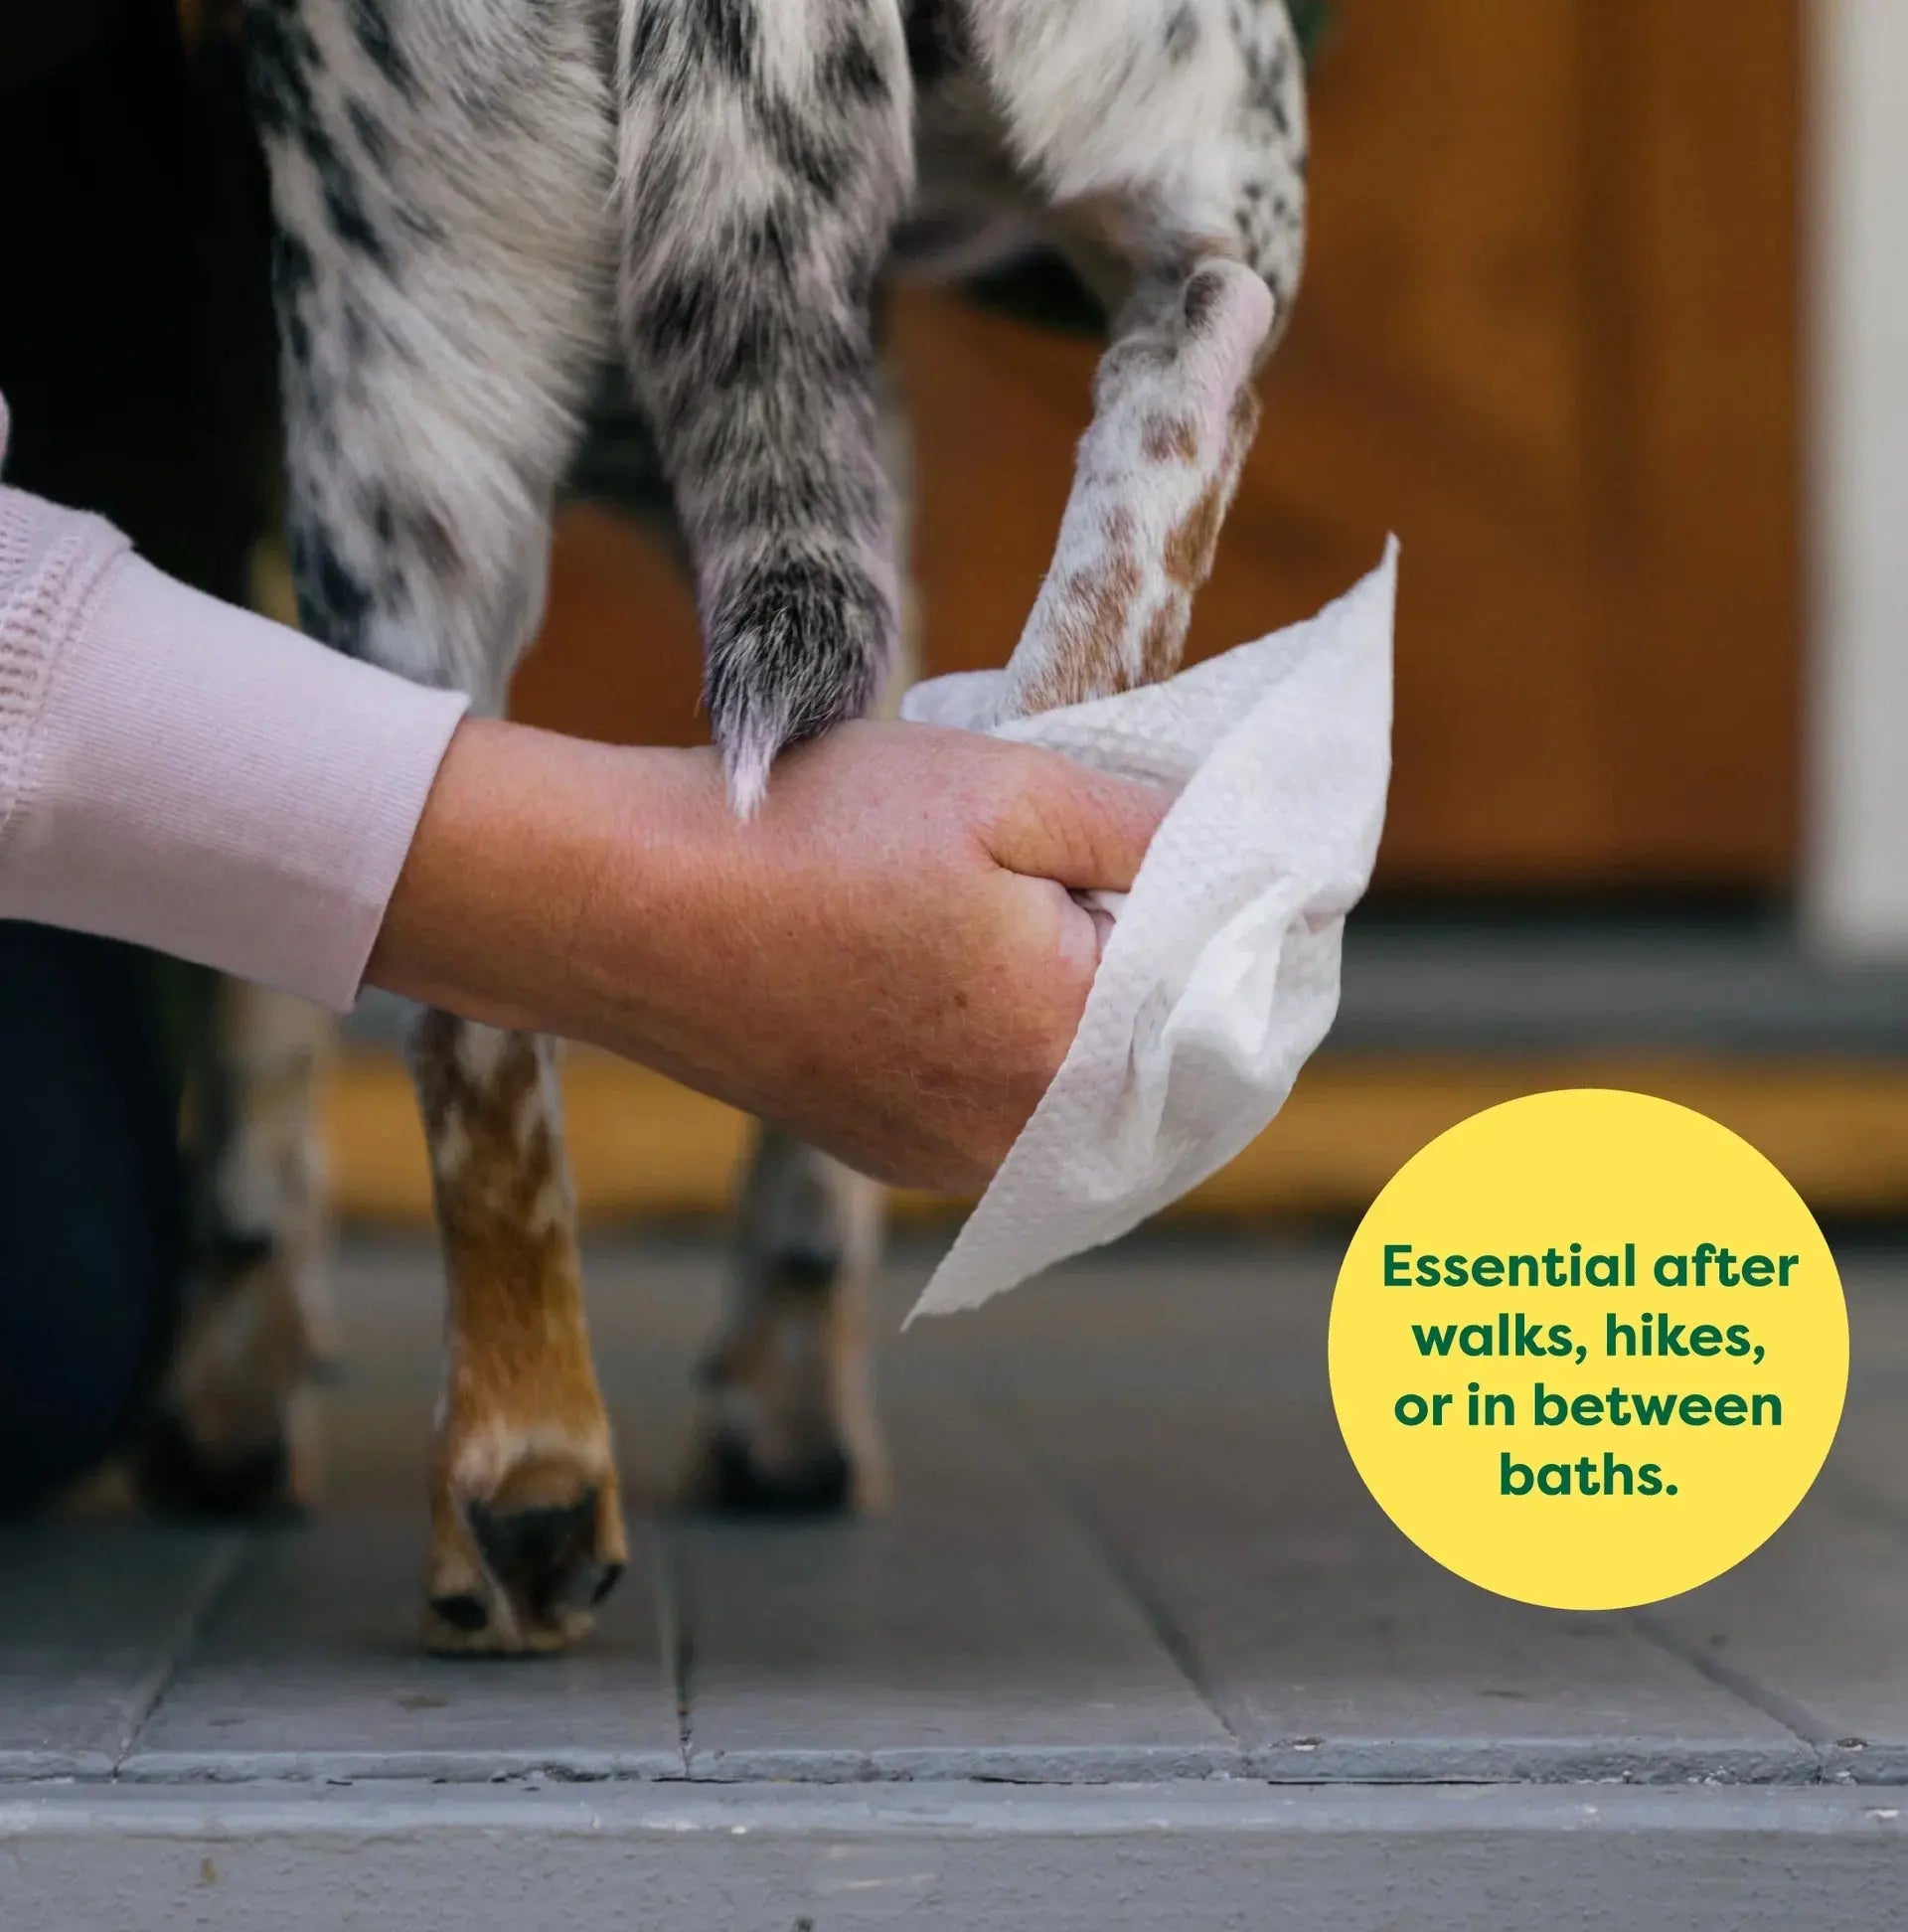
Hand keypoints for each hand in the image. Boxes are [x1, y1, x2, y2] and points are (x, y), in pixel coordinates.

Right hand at [368, 718, 1168, 1190]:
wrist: (631, 910)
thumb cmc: (814, 835)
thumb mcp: (1006, 789)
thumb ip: (1147, 834)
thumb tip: (1231, 865)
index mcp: (1070, 1044)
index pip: (1218, 1002)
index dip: (1232, 925)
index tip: (1222, 864)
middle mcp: (1022, 1134)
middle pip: (1159, 1063)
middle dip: (1167, 975)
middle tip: (1135, 879)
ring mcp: (953, 1158)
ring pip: (1084, 1095)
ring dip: (1095, 1019)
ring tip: (1046, 918)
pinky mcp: (896, 1155)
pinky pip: (1010, 1115)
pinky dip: (1025, 1053)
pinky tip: (975, 975)